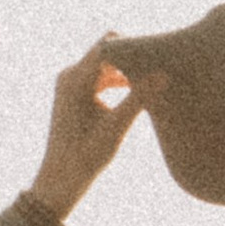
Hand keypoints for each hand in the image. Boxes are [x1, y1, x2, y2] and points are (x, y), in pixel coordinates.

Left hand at [28, 38, 144, 219]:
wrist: (61, 180)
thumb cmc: (86, 157)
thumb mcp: (117, 127)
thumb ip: (139, 98)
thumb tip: (163, 76)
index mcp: (75, 80)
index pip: (108, 45)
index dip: (133, 47)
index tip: (156, 56)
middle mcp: (69, 76)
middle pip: (106, 53)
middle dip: (131, 59)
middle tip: (157, 68)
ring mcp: (69, 84)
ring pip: (104, 65)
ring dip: (126, 71)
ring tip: (151, 81)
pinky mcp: (73, 94)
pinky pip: (98, 78)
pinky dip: (116, 82)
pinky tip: (135, 92)